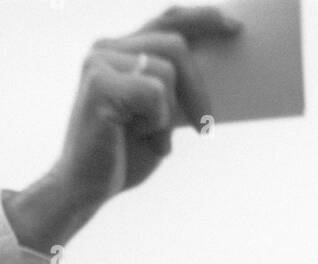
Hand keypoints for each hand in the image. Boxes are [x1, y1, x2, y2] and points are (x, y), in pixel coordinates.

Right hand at [5, 8, 239, 251]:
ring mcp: (100, 63)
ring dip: (169, 116)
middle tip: (205, 126)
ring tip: (152, 139)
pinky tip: (141, 140)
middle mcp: (106, 47)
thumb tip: (220, 73)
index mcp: (119, 50)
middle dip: (199, 88)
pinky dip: (157, 124)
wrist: (84, 189)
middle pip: (175, 44)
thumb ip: (175, 90)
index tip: (234, 28)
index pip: (166, 21)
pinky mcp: (100, 85)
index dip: (202, 19)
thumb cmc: (123, 156)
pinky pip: (156, 94)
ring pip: (168, 71)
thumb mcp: (159, 116)